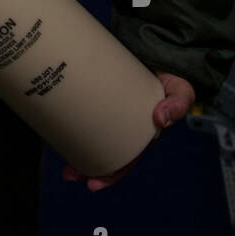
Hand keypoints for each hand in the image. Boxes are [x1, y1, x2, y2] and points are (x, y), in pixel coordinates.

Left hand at [61, 70, 195, 191]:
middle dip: (85, 168)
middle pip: (103, 153)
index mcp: (141, 134)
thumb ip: (178, 102)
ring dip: (74, 149)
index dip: (110, 175)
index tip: (92, 184)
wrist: (156, 51)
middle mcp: (123, 127)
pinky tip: (55, 128)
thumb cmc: (168, 75)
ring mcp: (107, 112)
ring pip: (89, 137)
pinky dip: (69, 124)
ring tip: (59, 160)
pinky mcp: (95, 94)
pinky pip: (81, 114)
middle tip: (68, 174)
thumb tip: (162, 119)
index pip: (124, 160)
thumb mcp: (180, 89)